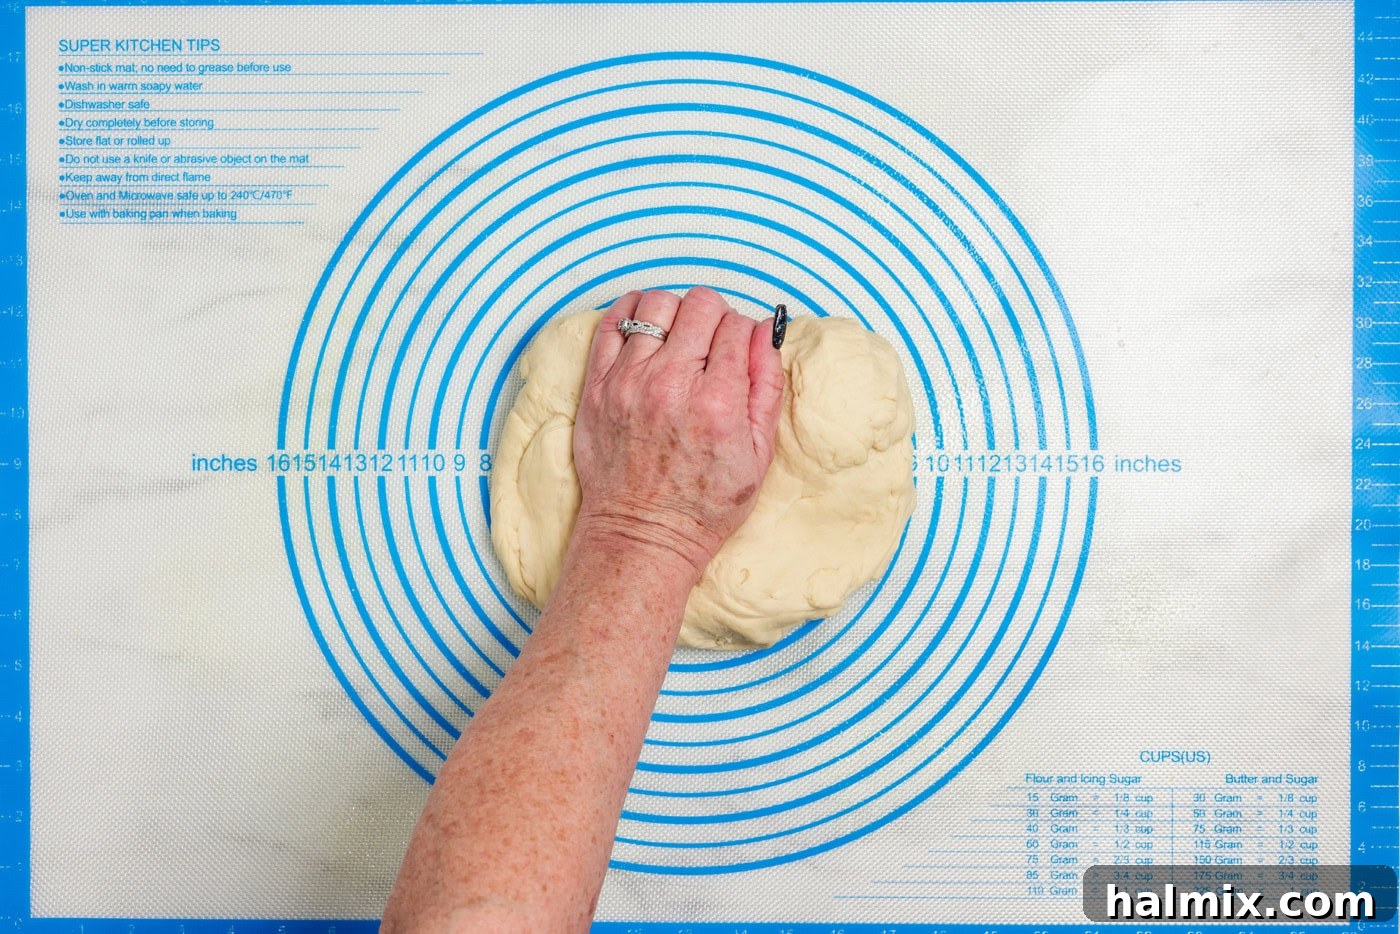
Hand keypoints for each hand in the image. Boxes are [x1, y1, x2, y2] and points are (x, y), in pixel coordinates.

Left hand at [572, 287, 784, 577]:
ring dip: (675, 313)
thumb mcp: (759, 455)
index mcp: (717, 402)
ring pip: (656, 304)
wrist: (643, 536)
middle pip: (700, 305)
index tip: (738, 351)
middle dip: (714, 318)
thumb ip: (766, 386)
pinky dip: (632, 312)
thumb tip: (766, 332)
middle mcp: (671, 384)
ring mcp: (628, 382)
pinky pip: (612, 322)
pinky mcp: (597, 386)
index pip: (737, 326)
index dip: (744, 334)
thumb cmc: (704, 504)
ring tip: (678, 337)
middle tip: (711, 343)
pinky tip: (646, 328)